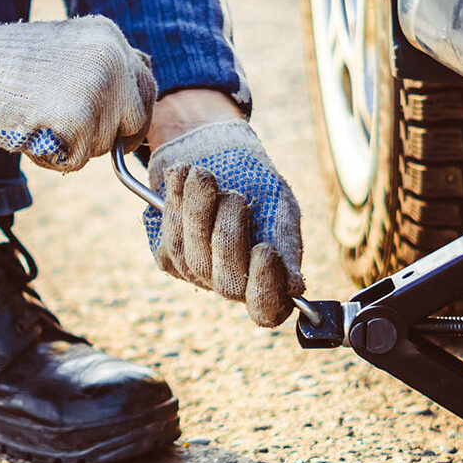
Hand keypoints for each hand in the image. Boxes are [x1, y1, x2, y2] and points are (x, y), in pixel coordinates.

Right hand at [0, 16, 155, 170]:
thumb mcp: (57, 50)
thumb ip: (93, 68)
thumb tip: (122, 101)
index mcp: (108, 35)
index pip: (144, 80)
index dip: (132, 110)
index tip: (121, 127)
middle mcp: (113, 58)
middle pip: (138, 115)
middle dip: (114, 135)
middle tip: (81, 141)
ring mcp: (100, 90)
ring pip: (105, 143)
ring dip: (74, 146)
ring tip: (35, 123)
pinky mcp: (81, 121)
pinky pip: (77, 161)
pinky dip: (52, 159)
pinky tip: (29, 135)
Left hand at [144, 117, 304, 325]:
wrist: (217, 153)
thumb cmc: (258, 184)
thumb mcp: (280, 206)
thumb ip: (285, 242)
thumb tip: (294, 287)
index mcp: (268, 278)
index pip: (265, 309)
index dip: (266, 289)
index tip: (265, 250)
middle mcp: (231, 284)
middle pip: (227, 283)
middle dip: (229, 236)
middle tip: (235, 197)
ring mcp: (198, 274)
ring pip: (192, 256)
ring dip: (197, 211)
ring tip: (203, 176)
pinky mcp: (169, 257)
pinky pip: (170, 236)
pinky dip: (177, 203)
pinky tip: (184, 177)